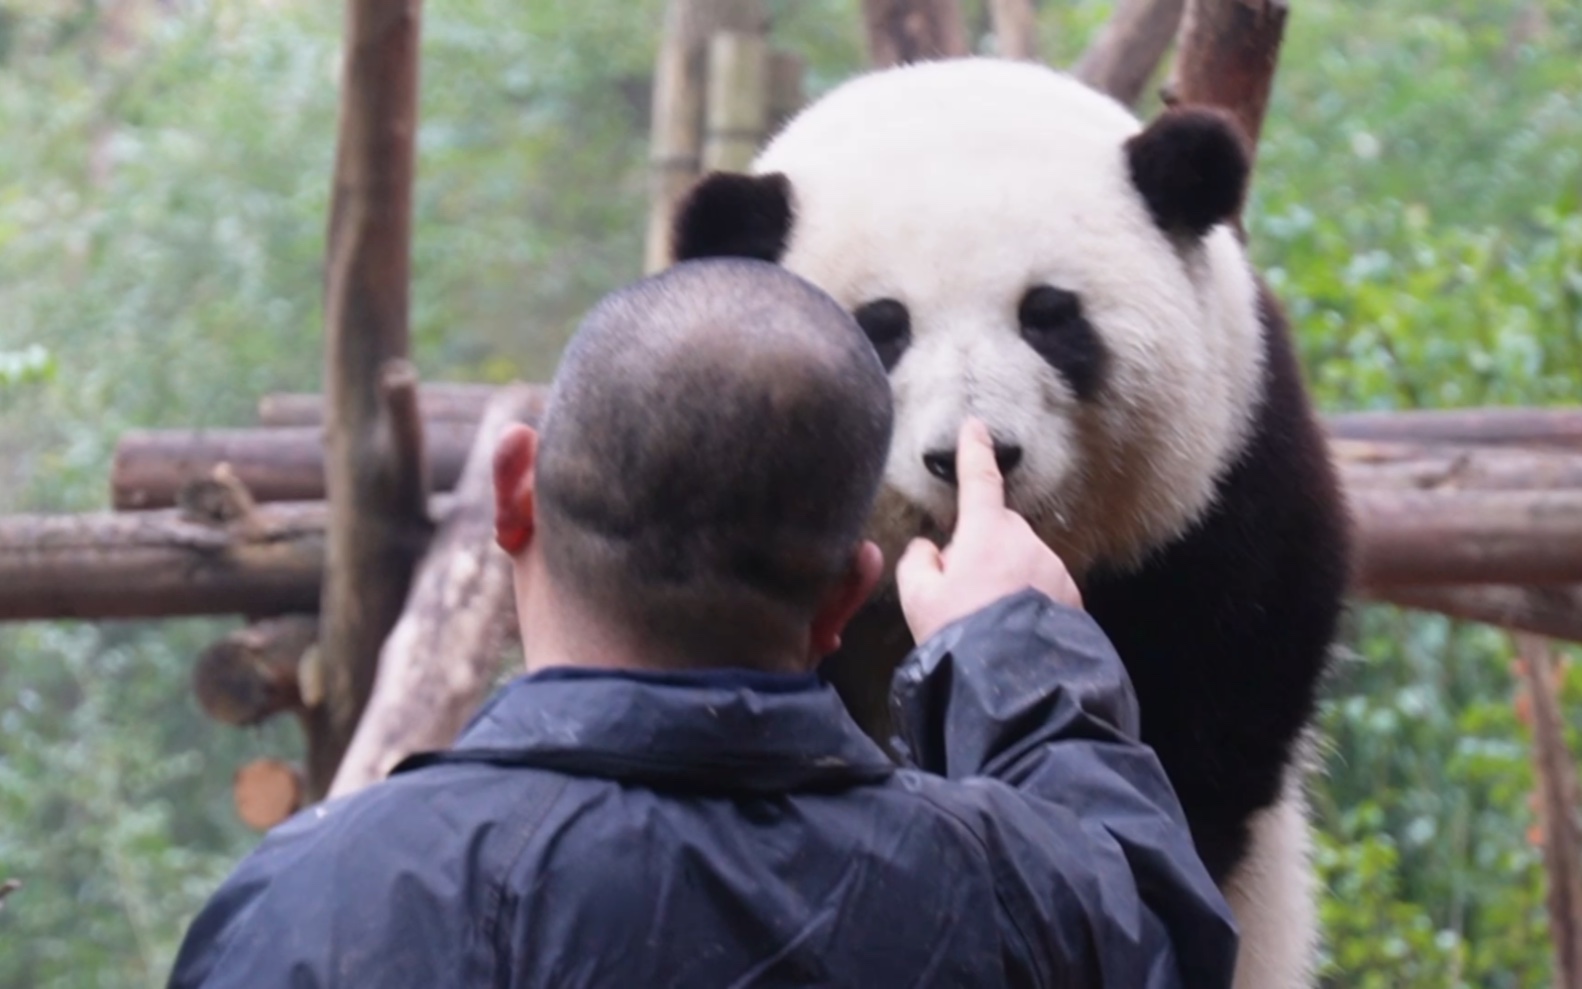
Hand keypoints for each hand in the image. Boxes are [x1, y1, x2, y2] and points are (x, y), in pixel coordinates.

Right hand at [896, 418, 1081, 643]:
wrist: (1011, 680)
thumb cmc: (960, 633)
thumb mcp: (916, 597)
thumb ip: (918, 560)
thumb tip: (929, 549)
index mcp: (986, 532)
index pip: (978, 479)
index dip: (973, 450)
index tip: (975, 427)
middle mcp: (1025, 541)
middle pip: (996, 531)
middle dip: (980, 550)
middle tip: (960, 594)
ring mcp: (1053, 568)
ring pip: (1021, 561)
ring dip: (1005, 579)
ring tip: (988, 620)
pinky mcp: (1071, 595)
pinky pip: (1042, 586)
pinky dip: (1027, 600)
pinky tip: (1013, 629)